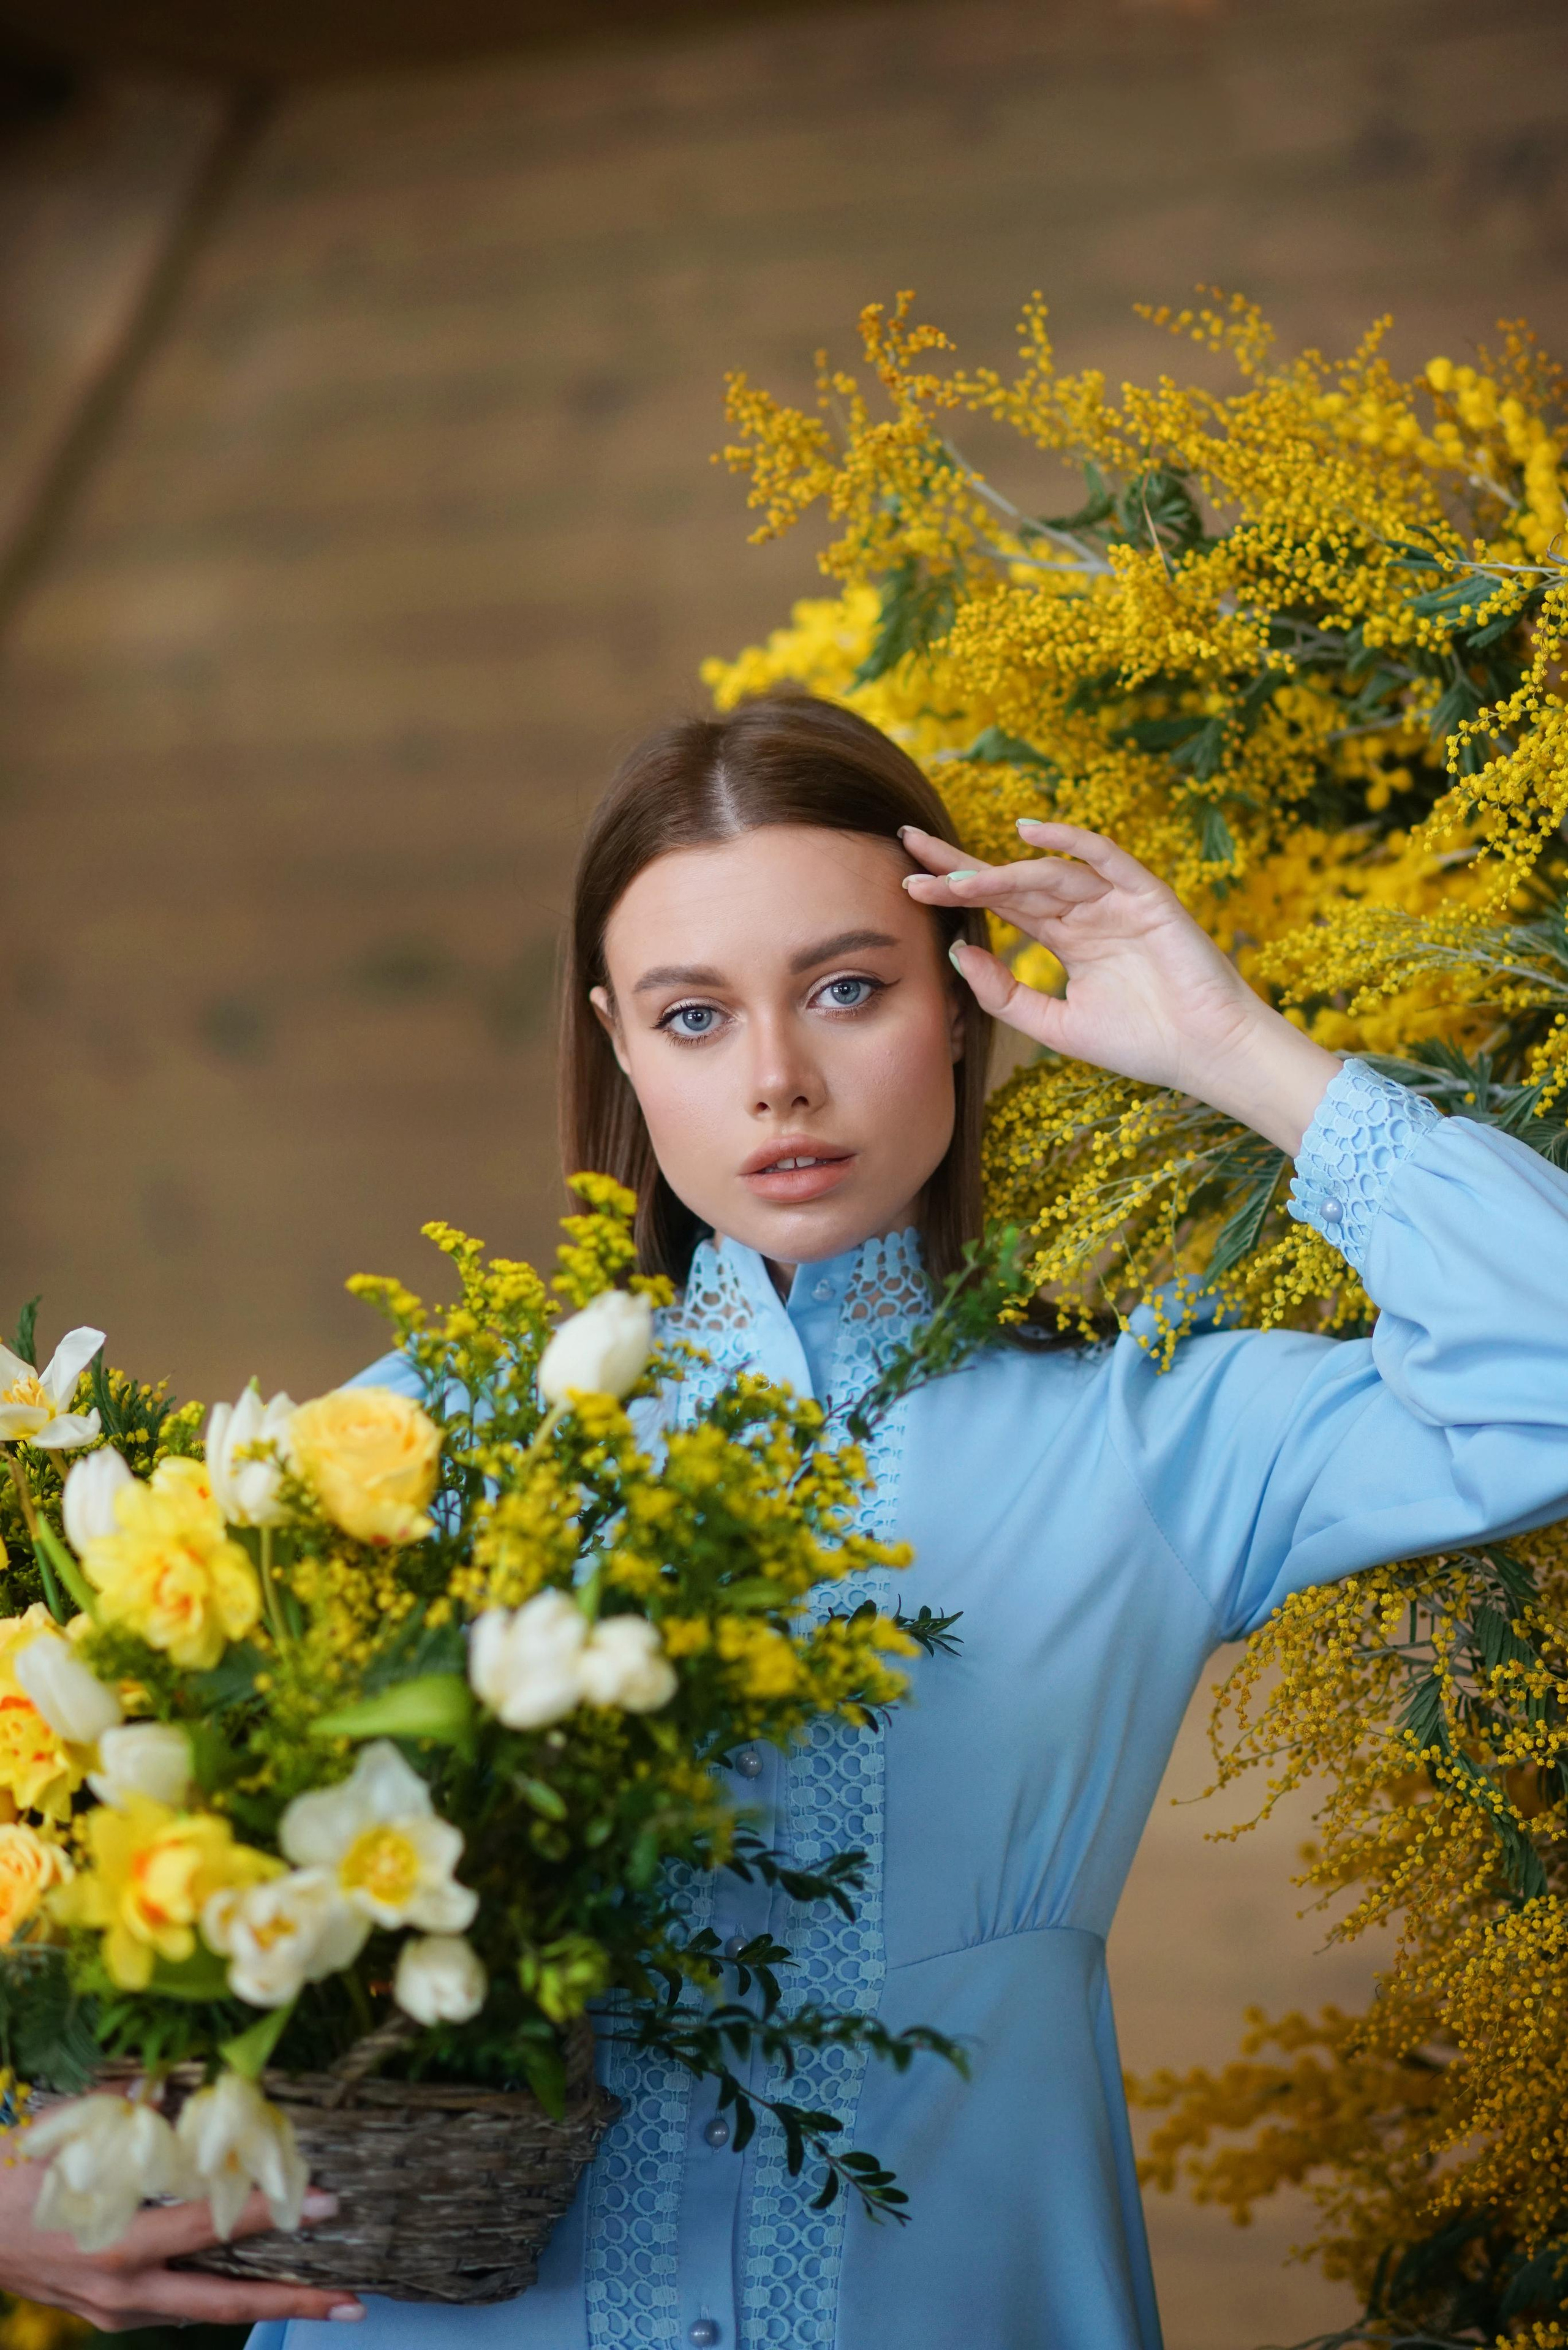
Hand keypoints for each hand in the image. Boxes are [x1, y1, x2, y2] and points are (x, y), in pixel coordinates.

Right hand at [0, 2153, 363, 2331]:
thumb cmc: (14, 2185)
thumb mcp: (71, 2148)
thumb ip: (130, 2119)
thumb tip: (179, 2084)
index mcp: (122, 2244)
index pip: (213, 2228)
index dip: (270, 2213)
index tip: (327, 2201)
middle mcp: (127, 2289)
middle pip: (225, 2301)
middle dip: (293, 2303)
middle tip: (352, 2299)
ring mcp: (119, 2311)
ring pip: (206, 2312)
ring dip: (265, 2305)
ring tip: (322, 2297)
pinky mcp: (112, 2317)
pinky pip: (178, 2307)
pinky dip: (220, 2296)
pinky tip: (256, 2285)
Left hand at [902, 818, 1340, 1155]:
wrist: (1204, 1054)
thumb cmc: (1139, 1043)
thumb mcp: (1055, 1025)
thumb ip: (1005, 993)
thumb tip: (959, 951)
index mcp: (1064, 938)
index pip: (1000, 904)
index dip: (956, 890)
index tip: (907, 883)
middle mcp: (1084, 912)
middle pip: (1011, 879)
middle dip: (960, 866)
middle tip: (907, 845)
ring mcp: (1114, 900)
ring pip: (1045, 875)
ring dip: (997, 873)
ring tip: (951, 879)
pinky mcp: (1145, 896)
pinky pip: (1103, 858)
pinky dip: (1068, 841)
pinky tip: (1027, 832)